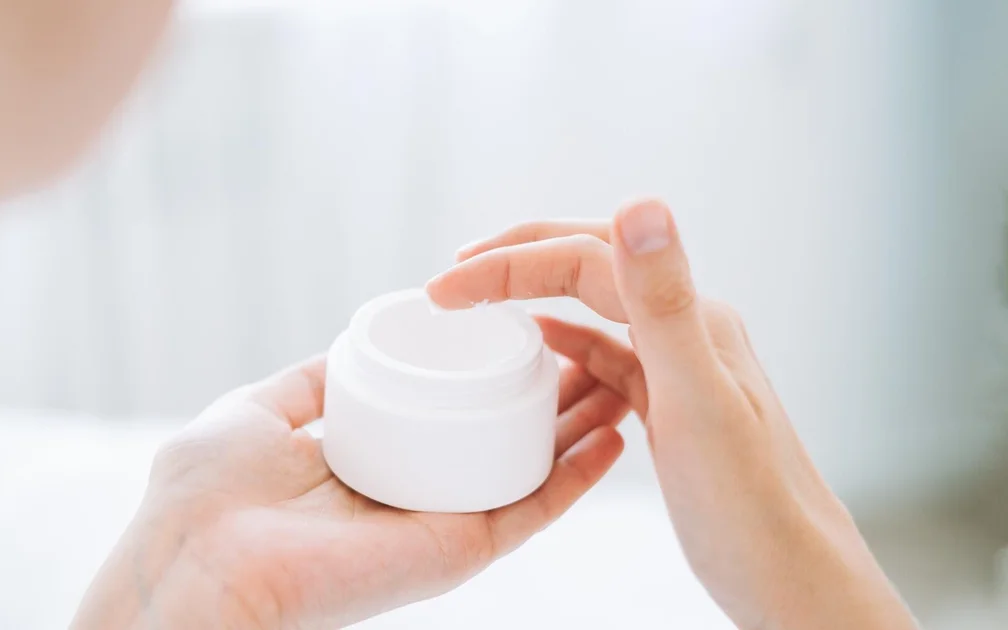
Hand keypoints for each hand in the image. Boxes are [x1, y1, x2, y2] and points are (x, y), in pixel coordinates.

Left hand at [73, 357, 625, 628]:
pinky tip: (617, 432)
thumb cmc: (206, 493)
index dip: (492, 375)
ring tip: (629, 374)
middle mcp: (412, 492)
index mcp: (370, 462)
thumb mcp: (259, 410)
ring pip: (530, 471)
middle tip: (601, 343)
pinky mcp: (457, 550)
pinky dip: (579, 475)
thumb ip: (309, 382)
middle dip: (554, 393)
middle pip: (500, 438)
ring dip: (583, 426)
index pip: (449, 414)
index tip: (532, 328)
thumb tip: (349, 346)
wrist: (198, 566)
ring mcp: (438, 522)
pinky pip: (531, 510)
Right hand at [426, 200, 917, 629]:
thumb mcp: (696, 401)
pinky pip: (609, 355)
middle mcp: (688, 328)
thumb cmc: (749, 508)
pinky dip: (567, 344)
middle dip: (519, 259)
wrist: (791, 581)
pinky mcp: (670, 404)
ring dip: (538, 294)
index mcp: (691, 318)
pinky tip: (543, 349)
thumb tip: (642, 203)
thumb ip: (664, 302)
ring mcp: (679, 366)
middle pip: (591, 265)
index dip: (511, 263)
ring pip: (595, 308)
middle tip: (455, 272)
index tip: (446, 287)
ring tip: (483, 301)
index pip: (585, 259)